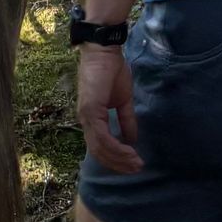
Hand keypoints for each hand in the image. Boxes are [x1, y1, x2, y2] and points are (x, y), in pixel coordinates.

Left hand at [78, 44, 141, 174]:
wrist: (105, 52)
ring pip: (100, 148)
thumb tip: (132, 140)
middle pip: (98, 152)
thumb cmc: (112, 71)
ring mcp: (86, 116)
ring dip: (119, 159)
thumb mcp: (123, 101)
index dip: (115, 158)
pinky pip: (102, 137)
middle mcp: (85, 120)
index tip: (133, 164)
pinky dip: (116, 148)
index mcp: (91, 118)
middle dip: (118, 164)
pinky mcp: (90, 110)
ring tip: (135, 163)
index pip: (99, 147)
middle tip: (136, 169)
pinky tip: (130, 151)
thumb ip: (126, 120)